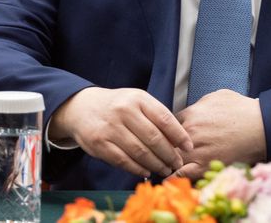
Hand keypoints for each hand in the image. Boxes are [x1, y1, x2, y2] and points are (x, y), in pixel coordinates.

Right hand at [47, 87, 192, 177]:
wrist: (82, 107)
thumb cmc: (117, 106)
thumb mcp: (137, 102)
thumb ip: (156, 117)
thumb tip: (178, 141)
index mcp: (138, 99)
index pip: (164, 118)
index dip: (179, 135)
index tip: (189, 147)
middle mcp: (124, 111)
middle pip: (154, 138)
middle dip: (169, 154)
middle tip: (177, 163)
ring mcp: (110, 128)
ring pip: (139, 152)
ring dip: (155, 164)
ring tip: (165, 169)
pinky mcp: (99, 143)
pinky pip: (123, 160)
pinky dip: (137, 168)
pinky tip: (145, 171)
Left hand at [173, 89, 265, 180]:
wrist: (262, 126)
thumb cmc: (244, 110)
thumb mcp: (218, 96)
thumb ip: (200, 103)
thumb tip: (194, 109)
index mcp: (192, 114)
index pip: (169, 124)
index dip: (170, 131)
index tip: (172, 137)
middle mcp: (190, 132)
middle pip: (166, 142)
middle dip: (166, 147)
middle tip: (165, 152)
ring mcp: (196, 150)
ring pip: (171, 159)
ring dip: (168, 162)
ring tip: (166, 166)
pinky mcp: (204, 167)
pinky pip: (181, 175)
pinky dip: (174, 177)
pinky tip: (171, 178)